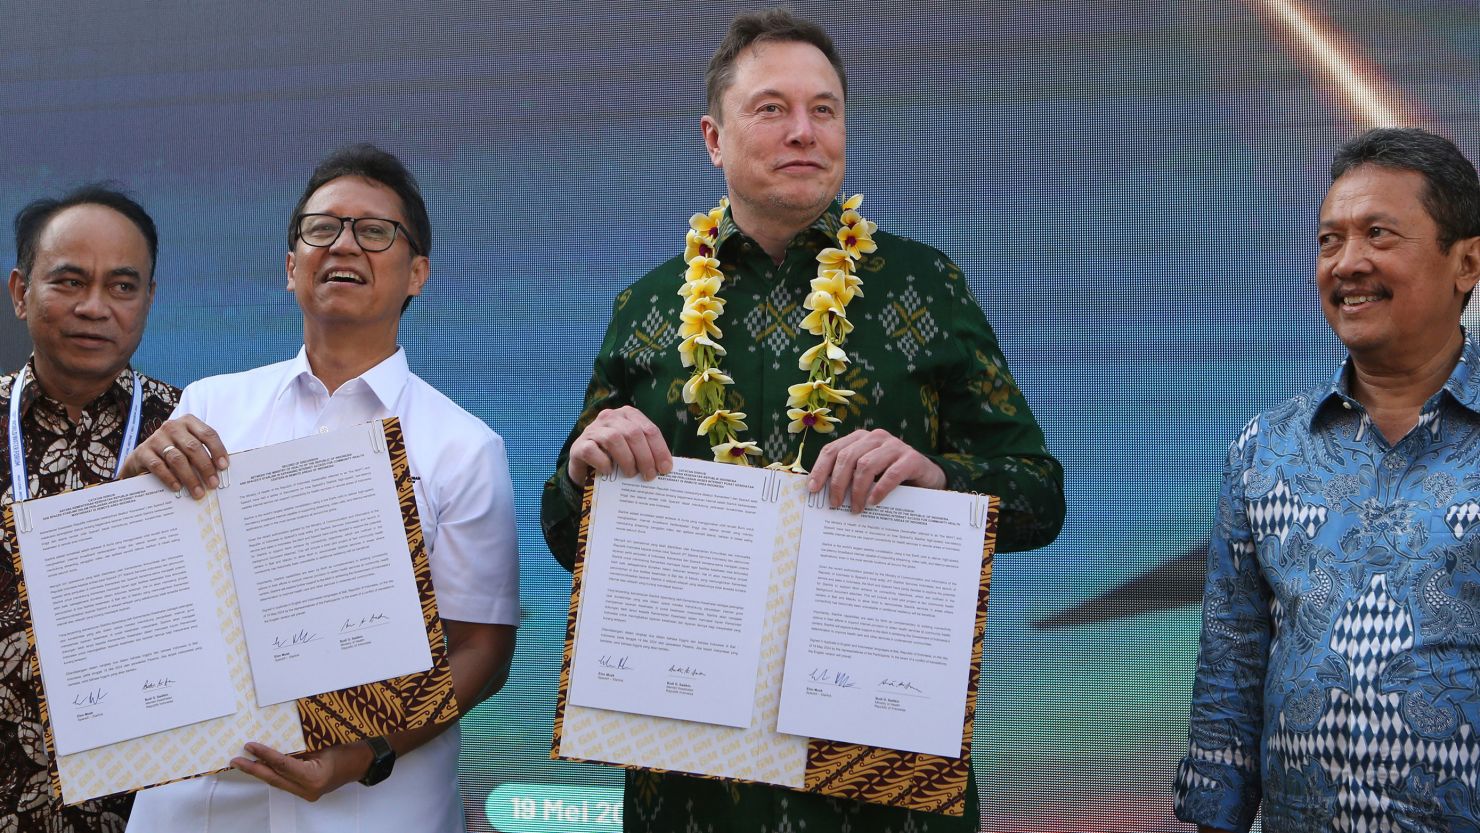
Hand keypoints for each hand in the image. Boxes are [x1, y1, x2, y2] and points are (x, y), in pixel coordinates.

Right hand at [120, 416, 228, 498]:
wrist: (141, 459)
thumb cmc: (173, 452)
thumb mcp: (189, 448)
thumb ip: (203, 454)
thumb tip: (220, 472)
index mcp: (188, 422)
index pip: (207, 434)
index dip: (217, 450)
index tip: (224, 466)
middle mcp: (172, 427)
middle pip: (193, 447)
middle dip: (205, 467)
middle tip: (213, 484)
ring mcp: (156, 438)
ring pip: (177, 458)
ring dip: (190, 477)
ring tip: (198, 491)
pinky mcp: (142, 452)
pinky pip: (158, 466)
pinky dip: (169, 478)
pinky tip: (177, 487)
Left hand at [231, 741, 373, 801]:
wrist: (363, 762)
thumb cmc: (347, 750)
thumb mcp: (322, 745)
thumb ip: (299, 750)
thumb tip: (275, 746)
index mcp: (313, 777)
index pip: (282, 764)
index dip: (264, 755)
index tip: (250, 746)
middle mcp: (308, 789)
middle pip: (275, 778)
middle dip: (254, 769)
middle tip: (236, 760)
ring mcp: (308, 793)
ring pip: (278, 782)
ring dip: (261, 772)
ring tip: (245, 763)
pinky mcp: (307, 791)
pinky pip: (286, 782)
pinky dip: (274, 774)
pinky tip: (264, 767)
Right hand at [567, 406, 671, 482]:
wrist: (586, 467)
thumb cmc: (614, 458)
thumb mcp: (633, 450)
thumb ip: (647, 452)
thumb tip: (665, 468)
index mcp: (628, 415)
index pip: (649, 429)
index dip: (660, 450)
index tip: (665, 469)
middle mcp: (610, 417)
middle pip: (633, 434)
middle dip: (645, 457)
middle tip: (649, 476)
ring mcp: (593, 429)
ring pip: (614, 439)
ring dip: (627, 460)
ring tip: (631, 474)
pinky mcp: (579, 444)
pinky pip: (593, 451)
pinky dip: (604, 463)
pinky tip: (609, 472)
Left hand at [807, 429, 945, 512]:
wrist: (927, 478)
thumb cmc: (890, 477)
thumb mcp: (866, 473)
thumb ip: (847, 475)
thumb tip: (818, 492)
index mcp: (860, 439)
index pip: (833, 450)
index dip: (820, 469)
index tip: (813, 489)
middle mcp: (876, 437)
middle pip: (847, 457)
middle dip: (838, 483)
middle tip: (835, 504)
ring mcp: (895, 446)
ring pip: (866, 465)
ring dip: (857, 490)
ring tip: (855, 508)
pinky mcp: (912, 458)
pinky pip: (891, 474)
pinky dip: (879, 489)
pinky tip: (873, 502)